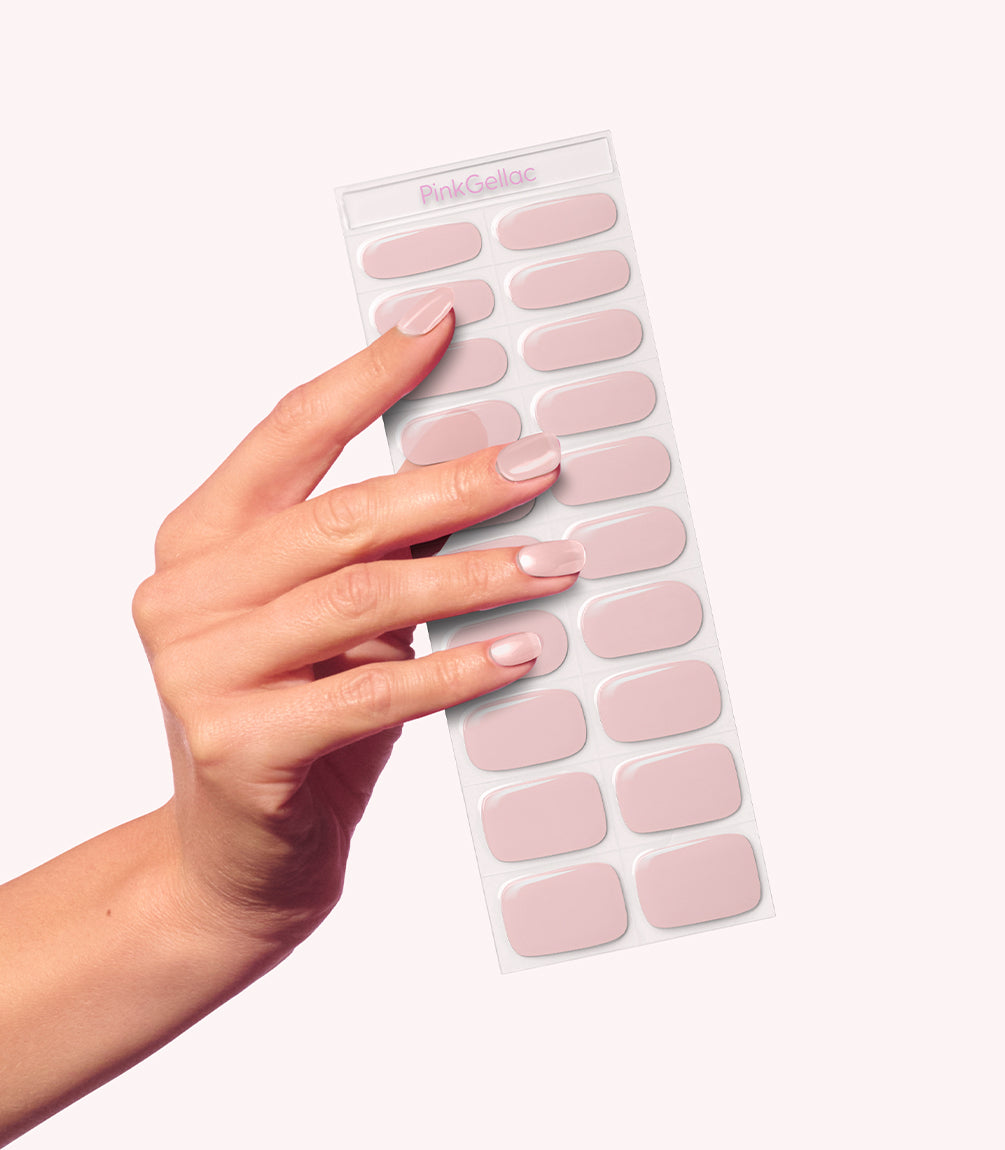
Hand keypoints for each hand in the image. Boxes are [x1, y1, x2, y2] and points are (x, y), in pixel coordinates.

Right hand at [131, 303, 581, 949]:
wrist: (237, 859)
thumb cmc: (297, 720)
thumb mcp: (334, 620)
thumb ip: (378, 548)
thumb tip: (486, 473)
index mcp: (199, 538)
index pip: (287, 431)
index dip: (368, 375)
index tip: (441, 324)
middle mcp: (184, 592)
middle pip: (339, 514)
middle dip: (453, 483)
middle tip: (540, 465)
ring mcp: (199, 671)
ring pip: (362, 597)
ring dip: (474, 577)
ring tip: (557, 563)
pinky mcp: (239, 746)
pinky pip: (368, 693)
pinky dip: (454, 668)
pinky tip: (519, 651)